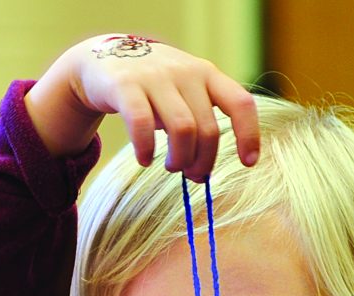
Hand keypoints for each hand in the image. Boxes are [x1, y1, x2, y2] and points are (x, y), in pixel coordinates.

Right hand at [25, 35, 259, 180]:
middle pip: (208, 130)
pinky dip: (146, 149)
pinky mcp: (125, 85)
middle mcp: (186, 72)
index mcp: (207, 75)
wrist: (104, 61)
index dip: (249, 135)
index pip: (241, 103)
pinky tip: (145, 160)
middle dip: (203, 162)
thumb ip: (200, 127)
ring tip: (171, 168)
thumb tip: (203, 175)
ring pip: (183, 129)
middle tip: (192, 175)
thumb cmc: (153, 90)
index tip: (248, 163)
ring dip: (180, 160)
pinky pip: (143, 124)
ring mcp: (155, 76)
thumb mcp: (185, 97)